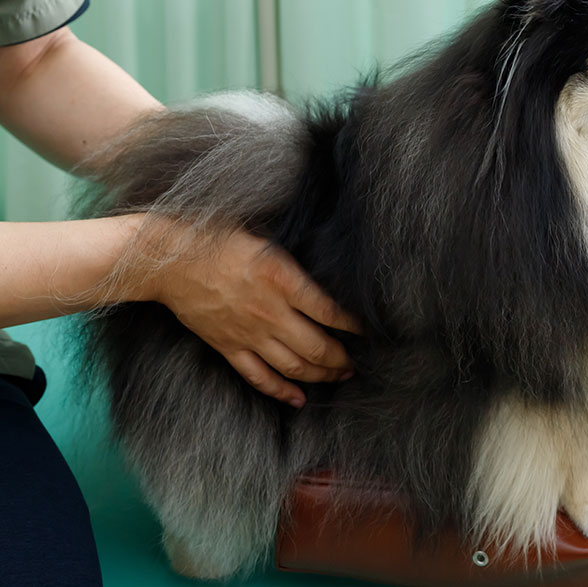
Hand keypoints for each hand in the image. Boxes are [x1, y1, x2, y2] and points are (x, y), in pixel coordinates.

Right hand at [138, 225, 360, 406]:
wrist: (168, 259)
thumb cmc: (217, 239)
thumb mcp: (267, 242)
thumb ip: (295, 267)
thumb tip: (325, 282)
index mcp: (283, 280)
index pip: (330, 311)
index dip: (354, 325)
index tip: (368, 331)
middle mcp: (270, 312)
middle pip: (318, 347)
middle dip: (342, 359)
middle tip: (356, 364)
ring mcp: (249, 334)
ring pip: (295, 366)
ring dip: (322, 376)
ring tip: (339, 377)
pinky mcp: (229, 347)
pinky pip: (260, 377)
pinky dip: (281, 391)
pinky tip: (298, 399)